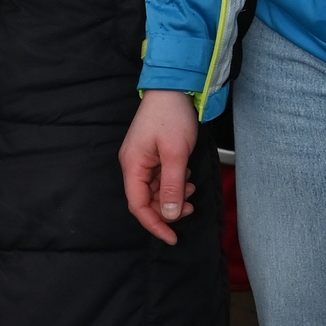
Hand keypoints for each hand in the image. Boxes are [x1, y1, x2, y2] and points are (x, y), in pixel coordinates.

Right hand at [121, 89, 198, 245]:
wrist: (173, 88)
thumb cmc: (172, 116)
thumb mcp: (176, 154)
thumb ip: (172, 185)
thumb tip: (168, 214)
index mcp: (133, 165)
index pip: (138, 205)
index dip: (154, 224)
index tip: (171, 237)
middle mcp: (133, 164)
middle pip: (146, 199)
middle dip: (167, 208)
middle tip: (189, 207)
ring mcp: (141, 159)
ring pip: (154, 189)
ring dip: (172, 195)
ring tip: (191, 188)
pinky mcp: (151, 153)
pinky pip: (159, 177)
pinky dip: (174, 182)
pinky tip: (187, 176)